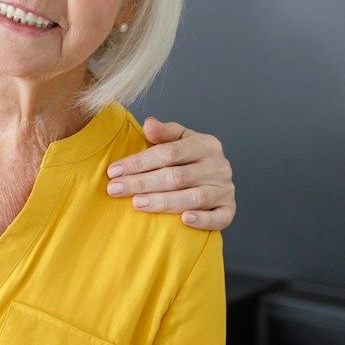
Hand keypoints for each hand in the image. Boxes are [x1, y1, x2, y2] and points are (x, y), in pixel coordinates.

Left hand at [107, 117, 235, 228]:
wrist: (216, 178)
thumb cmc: (190, 159)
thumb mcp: (180, 140)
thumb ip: (164, 132)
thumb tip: (148, 123)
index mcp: (206, 144)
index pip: (169, 152)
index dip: (140, 162)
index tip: (114, 171)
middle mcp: (218, 166)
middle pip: (177, 176)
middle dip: (143, 183)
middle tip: (116, 189)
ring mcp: (225, 189)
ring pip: (194, 197)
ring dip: (163, 201)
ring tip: (137, 203)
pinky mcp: (229, 209)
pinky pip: (219, 217)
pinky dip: (202, 219)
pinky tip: (184, 220)